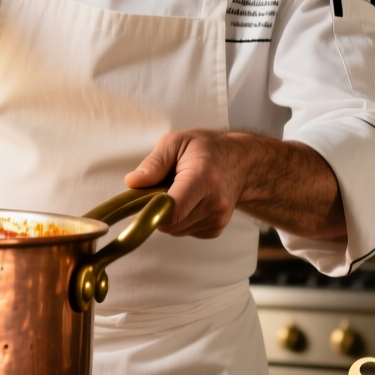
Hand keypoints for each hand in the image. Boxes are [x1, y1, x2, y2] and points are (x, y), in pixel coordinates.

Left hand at [124, 130, 248, 238]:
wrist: (242, 161)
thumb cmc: (207, 149)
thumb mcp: (176, 142)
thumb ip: (153, 164)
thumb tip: (133, 183)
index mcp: (203, 178)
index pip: (172, 211)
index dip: (152, 210)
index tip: (146, 199)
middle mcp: (215, 202)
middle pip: (170, 223)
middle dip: (159, 209)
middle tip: (164, 188)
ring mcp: (218, 219)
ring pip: (175, 230)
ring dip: (170, 215)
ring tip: (180, 192)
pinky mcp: (216, 229)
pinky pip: (185, 231)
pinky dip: (181, 219)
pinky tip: (190, 201)